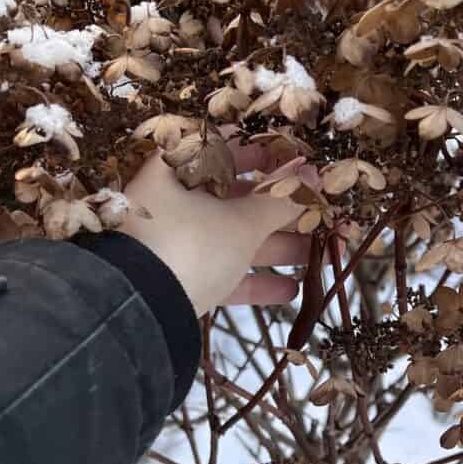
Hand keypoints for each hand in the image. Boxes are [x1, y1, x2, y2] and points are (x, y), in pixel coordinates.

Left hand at [114, 141, 309, 315]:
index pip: (221, 148)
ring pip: (234, 239)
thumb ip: (281, 198)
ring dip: (278, 247)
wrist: (141, 314)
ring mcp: (174, 245)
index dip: (261, 152)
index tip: (297, 160)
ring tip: (321, 255)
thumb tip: (312, 174)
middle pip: (234, 199)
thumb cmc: (190, 246)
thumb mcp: (241, 221)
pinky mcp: (180, 282)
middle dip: (282, 210)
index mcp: (174, 173)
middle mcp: (170, 204)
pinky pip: (222, 274)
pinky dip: (254, 280)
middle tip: (321, 213)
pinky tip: (291, 290)